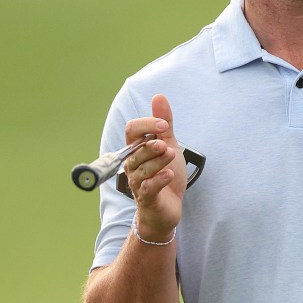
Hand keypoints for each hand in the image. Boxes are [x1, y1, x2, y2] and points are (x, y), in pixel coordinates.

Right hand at [123, 94, 185, 241]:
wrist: (170, 206)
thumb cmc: (166, 174)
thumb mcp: (168, 144)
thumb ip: (163, 123)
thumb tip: (158, 96)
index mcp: (137, 149)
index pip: (131, 131)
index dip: (146, 125)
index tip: (164, 124)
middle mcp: (133, 165)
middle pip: (136, 150)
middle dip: (151, 145)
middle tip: (165, 142)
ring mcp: (138, 182)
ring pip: (142, 168)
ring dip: (157, 160)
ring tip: (170, 155)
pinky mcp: (147, 198)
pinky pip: (149, 187)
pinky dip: (159, 180)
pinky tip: (169, 174)